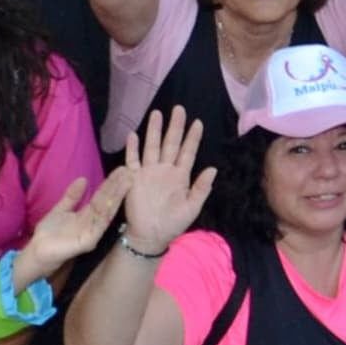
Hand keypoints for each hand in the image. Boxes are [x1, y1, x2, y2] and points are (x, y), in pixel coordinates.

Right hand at [123, 111, 216, 244]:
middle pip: (170, 143)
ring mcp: (149, 172)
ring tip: (156, 113)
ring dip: (154, 131)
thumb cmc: (173, 223)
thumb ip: (201, 188)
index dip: (193, 138)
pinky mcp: (134, 179)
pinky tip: (133, 135)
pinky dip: (132, 148)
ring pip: (152, 146)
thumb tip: (213, 169)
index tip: (198, 122)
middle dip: (175, 126)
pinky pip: (132, 160)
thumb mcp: (192, 208)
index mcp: (180, 176)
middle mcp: (165, 170)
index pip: (188, 152)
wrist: (150, 236)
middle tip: (179, 108)